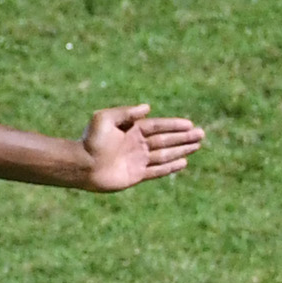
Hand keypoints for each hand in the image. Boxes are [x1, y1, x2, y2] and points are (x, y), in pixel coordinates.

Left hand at [77, 103, 201, 190]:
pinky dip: (170, 167)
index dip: (174, 125)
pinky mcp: (136, 175)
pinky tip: (183, 163)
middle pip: (165, 140)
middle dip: (183, 137)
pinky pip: (157, 170)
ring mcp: (137, 160)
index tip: (190, 124)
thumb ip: (126, 113)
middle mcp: (136, 144)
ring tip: (197, 145)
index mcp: (131, 130)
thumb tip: (148, 107)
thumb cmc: (90, 141)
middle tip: (201, 134)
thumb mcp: (104, 119)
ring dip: (181, 150)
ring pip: (165, 154)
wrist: (80, 165)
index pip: (158, 126)